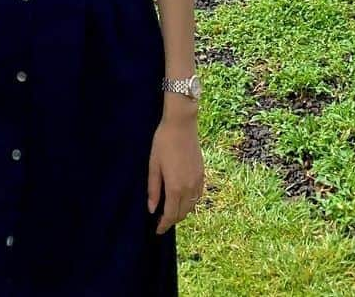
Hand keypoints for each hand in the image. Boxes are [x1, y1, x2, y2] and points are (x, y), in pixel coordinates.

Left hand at [147, 117, 204, 234]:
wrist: (181, 125)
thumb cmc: (163, 142)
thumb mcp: (153, 165)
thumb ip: (153, 189)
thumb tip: (151, 209)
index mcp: (175, 187)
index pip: (170, 215)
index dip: (163, 225)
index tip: (157, 230)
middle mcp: (189, 188)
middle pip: (182, 213)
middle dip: (172, 220)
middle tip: (161, 221)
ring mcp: (197, 181)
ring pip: (191, 206)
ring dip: (182, 212)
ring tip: (171, 211)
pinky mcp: (202, 174)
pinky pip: (198, 196)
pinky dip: (191, 202)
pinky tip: (183, 199)